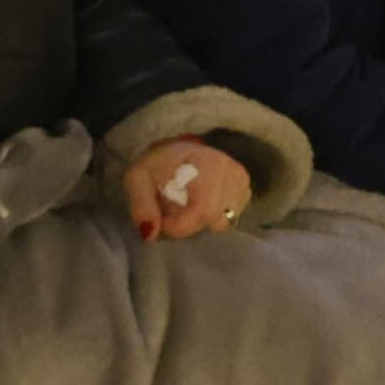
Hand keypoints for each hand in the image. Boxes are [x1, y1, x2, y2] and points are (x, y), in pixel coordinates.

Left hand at [131, 139, 251, 240]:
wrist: (178, 149)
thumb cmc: (158, 163)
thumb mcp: (138, 178)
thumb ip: (142, 205)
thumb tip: (150, 235)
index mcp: (209, 163)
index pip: (203, 210)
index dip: (179, 225)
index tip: (160, 221)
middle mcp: (233, 172)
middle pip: (213, 220)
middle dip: (188, 224)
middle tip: (171, 213)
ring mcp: (243, 182)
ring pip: (222, 223)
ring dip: (200, 222)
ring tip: (185, 207)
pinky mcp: (246, 191)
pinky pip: (230, 219)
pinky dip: (212, 219)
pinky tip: (200, 206)